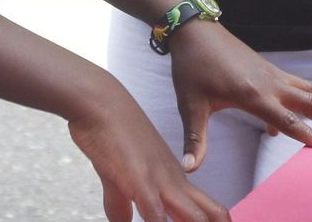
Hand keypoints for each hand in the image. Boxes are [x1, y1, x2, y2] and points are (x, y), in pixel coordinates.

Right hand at [68, 87, 230, 221]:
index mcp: (173, 178)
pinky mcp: (140, 179)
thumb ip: (120, 202)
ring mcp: (159, 180)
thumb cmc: (110, 131)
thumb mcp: (117, 174)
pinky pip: (155, 216)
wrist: (99, 101)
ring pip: (194, 218)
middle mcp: (173, 180)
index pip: (209, 209)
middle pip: (212, 215)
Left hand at [167, 20, 311, 171]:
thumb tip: (189, 167)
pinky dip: (309, 97)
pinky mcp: (268, 68)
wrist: (194, 30)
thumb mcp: (191, 104)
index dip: (310, 135)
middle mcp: (268, 82)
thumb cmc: (192, 65)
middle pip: (308, 101)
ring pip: (306, 90)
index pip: (288, 120)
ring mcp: (270, 73)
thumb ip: (195, 138)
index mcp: (252, 94)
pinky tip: (301, 116)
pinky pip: (295, 84)